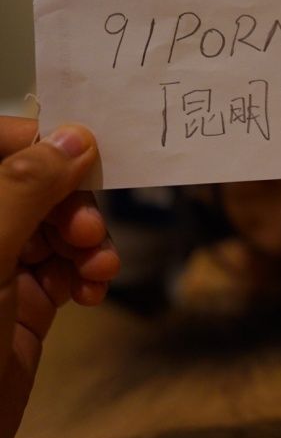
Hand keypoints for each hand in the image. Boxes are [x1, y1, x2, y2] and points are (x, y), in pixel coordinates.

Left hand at [0, 116, 119, 437]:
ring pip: (56, 226)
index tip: (85, 152)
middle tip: (88, 231)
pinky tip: (95, 288)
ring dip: (86, 240)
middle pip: (35, 184)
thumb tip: (76, 136)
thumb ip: (26, 187)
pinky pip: (67, 267)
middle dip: (70, 202)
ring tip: (97, 265)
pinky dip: (88, 272)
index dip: (39, 141)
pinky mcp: (25, 301)